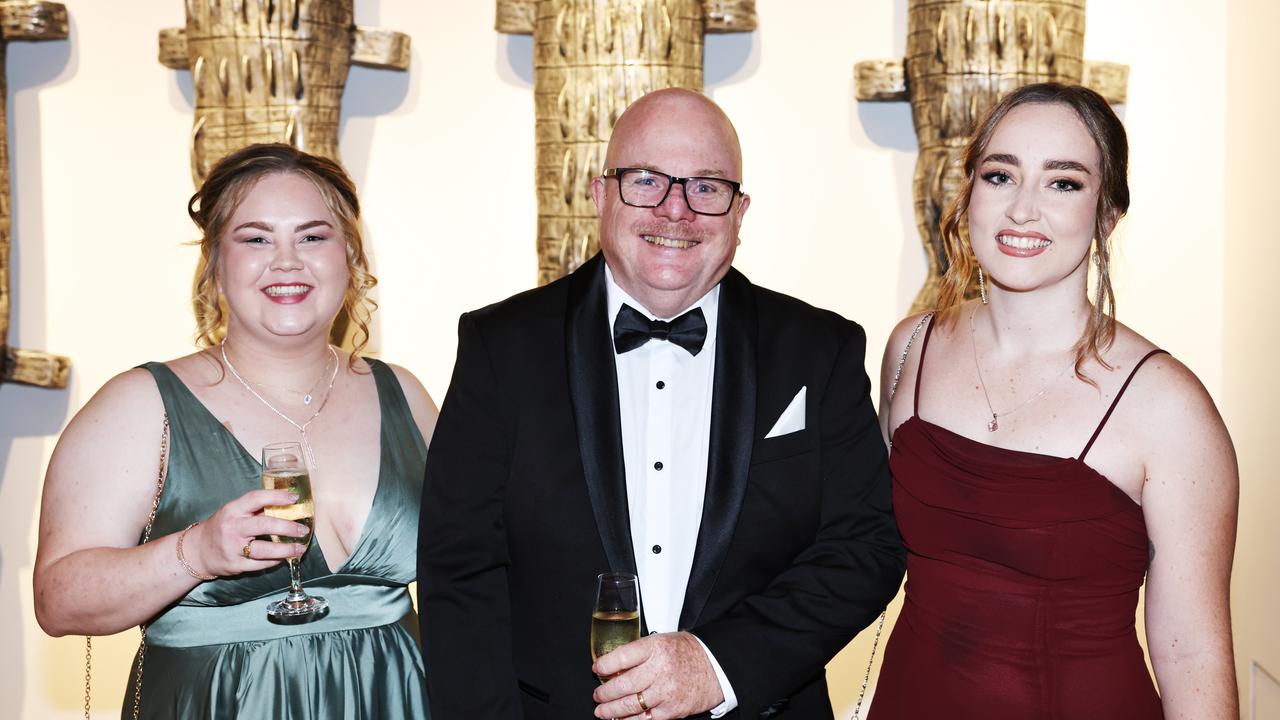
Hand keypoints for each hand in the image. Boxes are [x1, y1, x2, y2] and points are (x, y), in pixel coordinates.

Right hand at [182, 489, 308, 577]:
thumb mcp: (234, 513)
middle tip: (303, 530)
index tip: (295, 498)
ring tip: (300, 548)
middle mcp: (232, 528)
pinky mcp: (235, 565)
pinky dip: (275, 561)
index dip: (276, 496)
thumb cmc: (222, 527)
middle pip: (264, 525)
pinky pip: (260, 564)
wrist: (197, 551)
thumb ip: (256, 510)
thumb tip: (288, 506)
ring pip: (264, 550)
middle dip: (288, 527)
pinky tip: (285, 558)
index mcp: (233, 510)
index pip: (256, 498)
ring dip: (285, 549)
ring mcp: (233, 548)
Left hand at [592, 631, 723, 718]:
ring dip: (612, 710)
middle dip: (605, 692)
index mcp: (655, 648)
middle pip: (623, 684)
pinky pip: (645, 718)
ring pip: (630, 704)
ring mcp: (666, 691)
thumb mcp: (662, 641)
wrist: (717, 667)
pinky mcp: (672, 710)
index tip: (597, 668)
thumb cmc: (688, 652)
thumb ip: (640, 652)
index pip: (622, 657)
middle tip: (597, 695)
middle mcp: (660, 669)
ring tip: (601, 711)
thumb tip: (614, 665)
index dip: (605, 665)